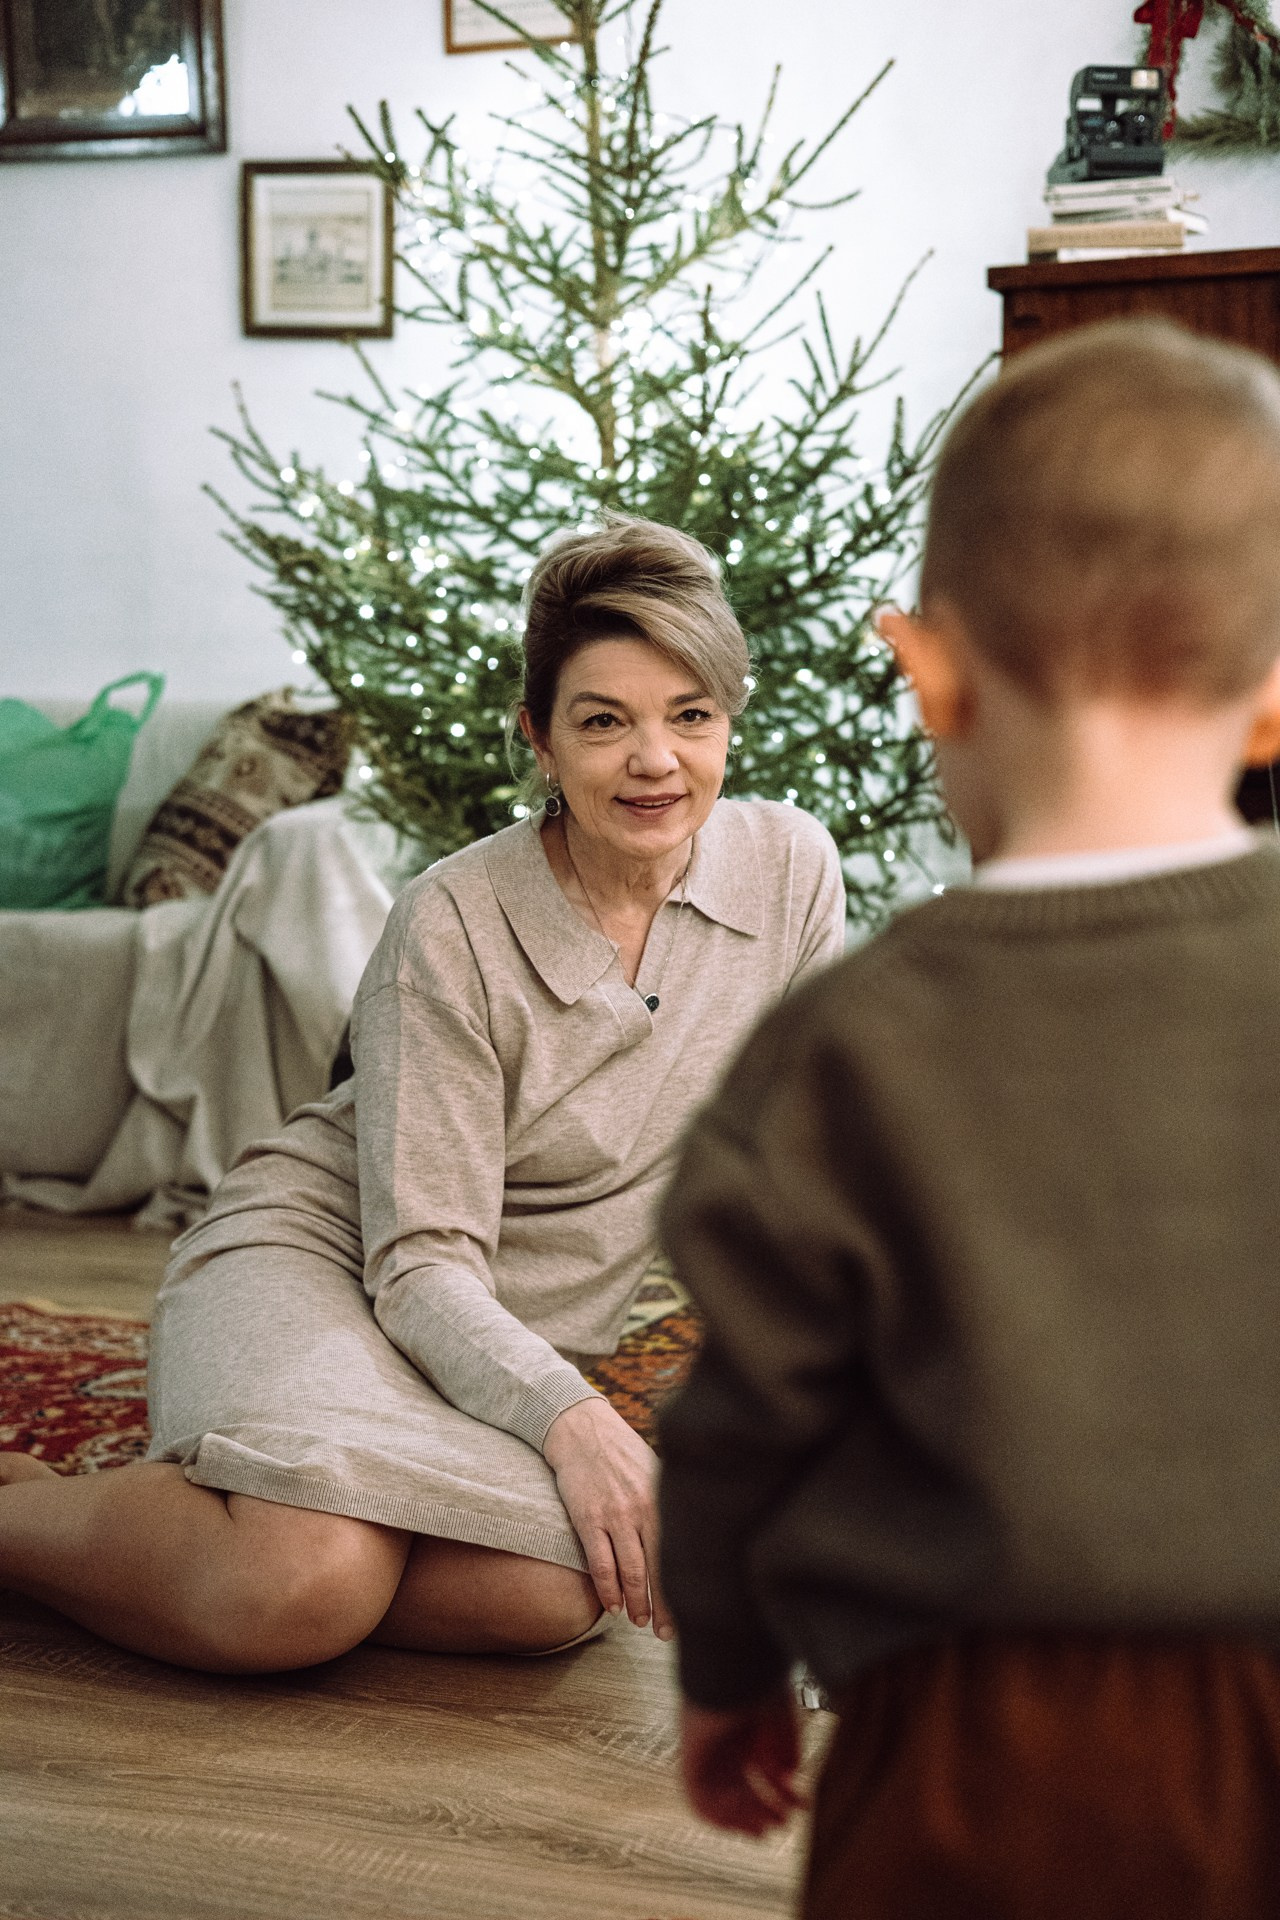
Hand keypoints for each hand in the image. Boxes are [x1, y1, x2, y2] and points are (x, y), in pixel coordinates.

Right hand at [542, 1394, 672, 1638]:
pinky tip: (613, 1605)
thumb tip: (689, 1537)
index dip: (685, 1588)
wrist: (582, 1430)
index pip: (680, 1553)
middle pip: (660, 1569)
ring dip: (636, 1603)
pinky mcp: (588, 1518)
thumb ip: (668, 1504)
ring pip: (630, 1572)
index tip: (691, 1614)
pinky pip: (600, 1564)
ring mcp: (615, 1515)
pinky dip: (607, 1590)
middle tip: (666, 1633)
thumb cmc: (622, 1452)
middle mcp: (644, 1510)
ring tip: (639, 1621)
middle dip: (664, 1607)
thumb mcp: (655, 1471)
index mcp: (664, 1500)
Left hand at [680, 1690, 807, 1835]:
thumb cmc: (760, 1688)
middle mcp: (726, 1743)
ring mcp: (707, 1753)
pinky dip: (720, 1815)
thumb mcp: (783, 1720)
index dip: (783, 1791)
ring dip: (745, 1817)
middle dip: (765, 1807)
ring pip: (724, 1796)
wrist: (730, 1673)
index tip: (803, 1806)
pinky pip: (699, 1799)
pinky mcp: (690, 1761)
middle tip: (785, 1824)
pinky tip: (745, 1821)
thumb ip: (788, 1749)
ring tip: (768, 1827)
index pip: (764, 1769)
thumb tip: (791, 1775)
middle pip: (744, 1786)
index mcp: (748, 1729)